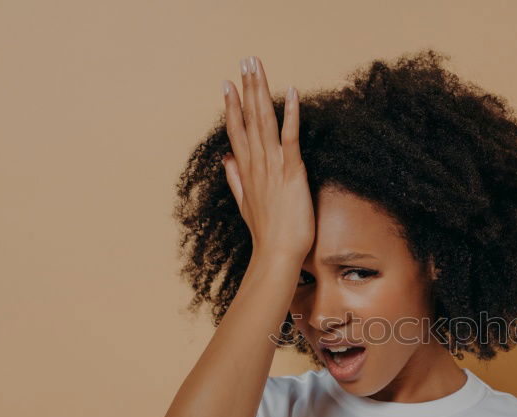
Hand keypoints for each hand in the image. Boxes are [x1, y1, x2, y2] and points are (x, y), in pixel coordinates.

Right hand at [221, 55, 314, 261]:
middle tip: (245, 61)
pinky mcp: (291, 172)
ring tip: (257, 67)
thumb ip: (235, 180)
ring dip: (261, 92)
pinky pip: (289, 137)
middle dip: (247, 88)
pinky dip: (290, 114)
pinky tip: (291, 92)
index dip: (232, 106)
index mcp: (247, 171)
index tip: (227, 84)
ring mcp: (272, 167)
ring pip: (264, 121)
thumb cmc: (267, 235)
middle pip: (249, 119)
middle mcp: (256, 164)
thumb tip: (225, 160)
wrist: (277, 255)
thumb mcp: (246, 205)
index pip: (237, 131)